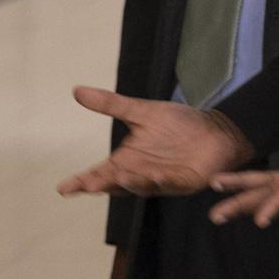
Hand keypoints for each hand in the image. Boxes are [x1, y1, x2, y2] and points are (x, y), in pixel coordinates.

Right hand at [56, 88, 252, 197]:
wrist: (214, 130)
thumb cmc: (179, 124)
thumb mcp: (141, 111)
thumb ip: (110, 104)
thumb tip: (77, 90)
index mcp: (128, 160)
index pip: (100, 173)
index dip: (82, 181)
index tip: (64, 187)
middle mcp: (140, 174)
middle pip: (116, 184)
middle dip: (103, 185)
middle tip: (89, 184)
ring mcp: (161, 181)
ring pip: (141, 186)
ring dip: (130, 183)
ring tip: (118, 177)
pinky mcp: (183, 182)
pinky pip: (171, 184)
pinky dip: (163, 181)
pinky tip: (157, 175)